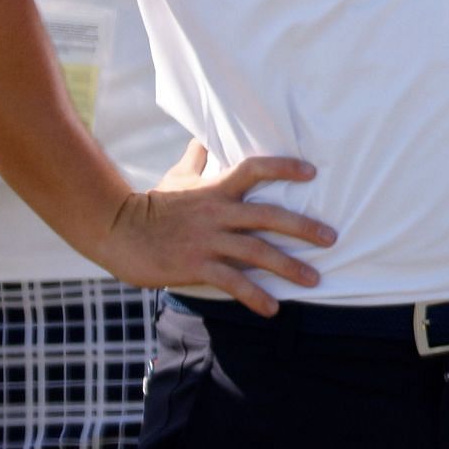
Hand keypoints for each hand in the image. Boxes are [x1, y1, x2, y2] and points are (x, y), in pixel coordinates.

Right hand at [99, 143, 335, 316]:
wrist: (117, 231)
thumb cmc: (150, 204)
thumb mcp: (175, 177)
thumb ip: (195, 159)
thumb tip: (201, 139)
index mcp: (216, 188)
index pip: (255, 169)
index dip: (284, 167)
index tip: (311, 172)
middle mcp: (218, 212)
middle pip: (269, 216)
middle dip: (304, 227)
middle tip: (331, 238)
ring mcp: (208, 240)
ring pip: (257, 252)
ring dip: (288, 267)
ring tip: (313, 280)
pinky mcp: (196, 266)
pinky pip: (233, 282)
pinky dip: (255, 296)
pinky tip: (273, 309)